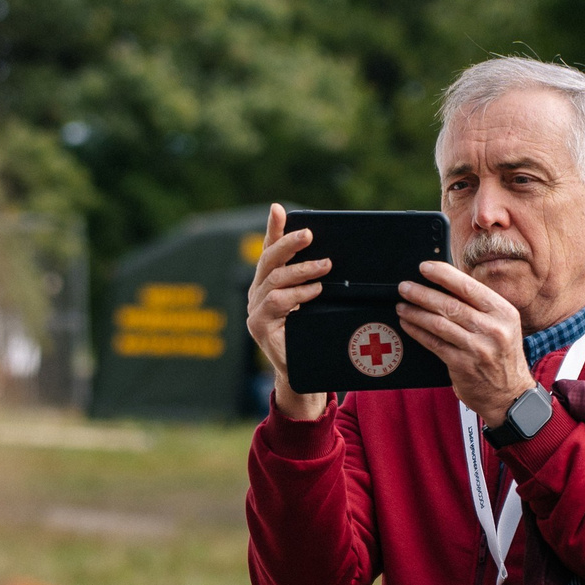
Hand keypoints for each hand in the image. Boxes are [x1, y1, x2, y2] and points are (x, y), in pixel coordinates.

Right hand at [245, 202, 330, 420]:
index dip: (273, 230)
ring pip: (275, 280)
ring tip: (326, 266)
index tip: (280, 209)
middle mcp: (256, 293)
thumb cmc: (311, 336)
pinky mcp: (258, 325)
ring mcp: (254, 310)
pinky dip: (298, 294)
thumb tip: (330, 256)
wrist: (303, 374)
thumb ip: (314, 281)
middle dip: (288, 243)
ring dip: (302, 270)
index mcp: (268, 284)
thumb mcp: (315, 304)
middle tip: (309, 234)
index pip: (269, 251)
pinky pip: (277, 302)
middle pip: (268, 260)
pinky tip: (315, 291)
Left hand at [398, 260, 534, 423]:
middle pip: (450, 305)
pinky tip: (408, 324)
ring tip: (401, 305)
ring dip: (416, 312)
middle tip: (404, 287)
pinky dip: (418, 332)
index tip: (424, 267)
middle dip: (422, 293)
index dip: (444, 275)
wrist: (510, 394)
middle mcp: (493, 329)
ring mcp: (478, 349)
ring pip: (439, 324)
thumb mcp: (502, 326)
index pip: (469, 287)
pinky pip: (434, 344)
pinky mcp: (463, 365)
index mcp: (504, 312)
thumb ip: (479, 308)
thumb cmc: (501, 355)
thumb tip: (444, 285)